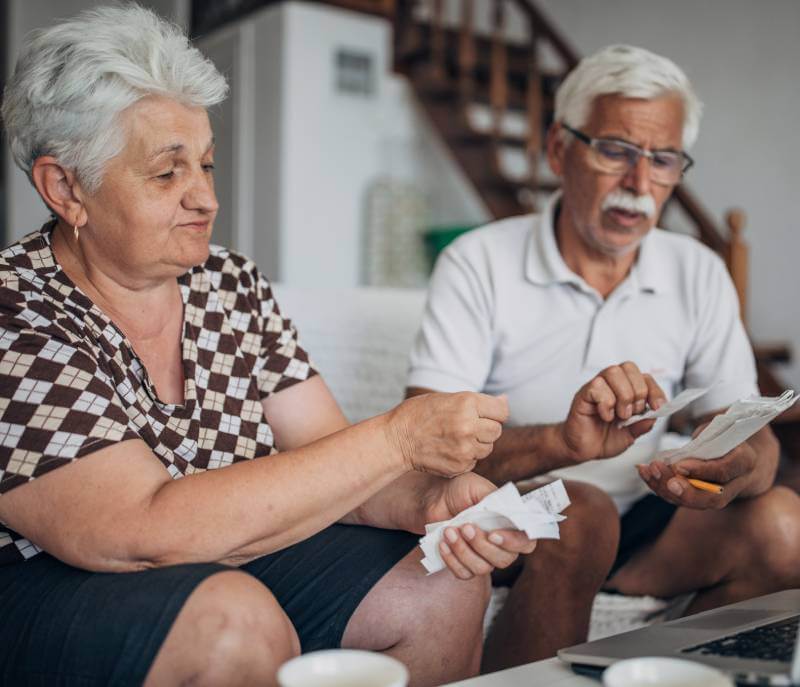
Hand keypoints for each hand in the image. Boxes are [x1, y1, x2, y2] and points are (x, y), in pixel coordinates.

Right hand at [386, 392, 508, 476]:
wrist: (396, 439)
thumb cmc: (419, 415)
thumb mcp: (447, 398)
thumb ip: (479, 401)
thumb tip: (506, 401)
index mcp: (467, 403)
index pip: (501, 411)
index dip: (492, 412)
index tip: (481, 414)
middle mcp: (469, 425)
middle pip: (496, 430)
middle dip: (484, 428)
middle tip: (464, 426)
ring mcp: (465, 448)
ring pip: (487, 447)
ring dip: (477, 443)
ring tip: (455, 438)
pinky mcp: (460, 466)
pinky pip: (475, 461)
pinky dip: (466, 457)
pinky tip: (449, 449)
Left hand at [422, 472, 536, 578]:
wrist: (435, 496)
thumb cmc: (460, 490)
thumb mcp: (478, 487)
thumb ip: (495, 500)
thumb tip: (508, 511)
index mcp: (510, 524)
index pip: (526, 542)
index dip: (514, 543)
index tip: (493, 535)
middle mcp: (501, 544)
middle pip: (504, 560)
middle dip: (482, 545)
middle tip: (465, 527)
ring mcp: (483, 556)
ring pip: (482, 569)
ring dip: (463, 551)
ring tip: (449, 531)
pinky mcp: (464, 564)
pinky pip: (464, 573)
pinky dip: (452, 560)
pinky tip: (443, 543)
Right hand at [561, 362, 665, 463]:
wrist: (582, 450)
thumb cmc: (603, 439)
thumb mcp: (631, 434)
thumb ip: (643, 424)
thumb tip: (655, 414)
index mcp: (626, 390)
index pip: (645, 377)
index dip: (654, 390)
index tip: (657, 407)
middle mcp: (611, 384)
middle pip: (629, 367)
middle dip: (638, 391)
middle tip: (632, 413)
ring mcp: (596, 387)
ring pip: (613, 372)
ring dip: (623, 395)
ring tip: (620, 415)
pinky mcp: (583, 394)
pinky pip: (596, 386)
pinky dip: (606, 403)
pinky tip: (605, 416)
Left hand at [637, 441, 757, 509]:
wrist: (742, 459)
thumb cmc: (727, 438)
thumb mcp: (720, 431)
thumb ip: (705, 439)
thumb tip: (684, 452)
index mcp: (743, 462)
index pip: (723, 471)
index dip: (700, 470)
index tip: (678, 466)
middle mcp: (735, 484)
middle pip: (711, 497)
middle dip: (684, 491)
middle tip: (662, 478)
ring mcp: (720, 496)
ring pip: (694, 501)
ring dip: (666, 489)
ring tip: (647, 471)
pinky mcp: (703, 499)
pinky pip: (682, 499)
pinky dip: (660, 487)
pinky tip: (645, 473)